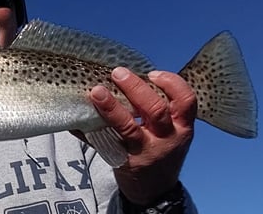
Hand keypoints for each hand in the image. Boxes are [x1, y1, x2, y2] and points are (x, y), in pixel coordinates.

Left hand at [89, 67, 195, 204]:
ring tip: (96, 92)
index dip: (170, 83)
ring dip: (111, 107)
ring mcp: (145, 151)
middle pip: (156, 110)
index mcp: (182, 126)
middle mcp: (167, 139)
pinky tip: (76, 120)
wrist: (155, 189)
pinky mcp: (124, 161)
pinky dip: (88, 130)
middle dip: (136, 88)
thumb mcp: (169, 130)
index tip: (152, 73)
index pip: (186, 101)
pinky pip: (104, 142)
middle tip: (117, 73)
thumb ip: (155, 107)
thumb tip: (125, 75)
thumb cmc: (159, 148)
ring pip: (129, 127)